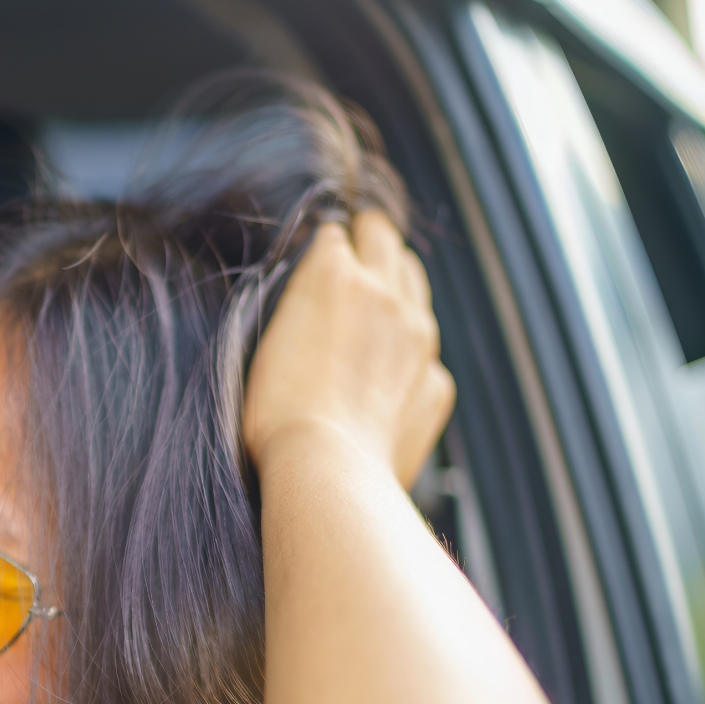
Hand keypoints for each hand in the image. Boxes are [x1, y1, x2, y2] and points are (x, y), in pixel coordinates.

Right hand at [241, 211, 452, 485]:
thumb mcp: (268, 344)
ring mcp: (419, 338)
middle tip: (359, 245)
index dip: (327, 243)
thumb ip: (300, 306)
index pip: (337, 235)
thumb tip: (318, 293)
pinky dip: (410, 353)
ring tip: (379, 296)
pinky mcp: (436, 382)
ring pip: (415, 284)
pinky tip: (389, 374)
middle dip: (371, 238)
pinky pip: (428, 353)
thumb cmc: (276, 414)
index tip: (323, 252)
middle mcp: (385, 294)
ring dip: (397, 281)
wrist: (327, 468)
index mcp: (334, 275)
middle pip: (385, 240)